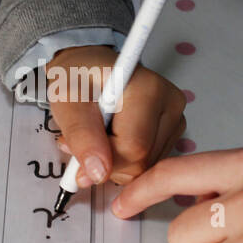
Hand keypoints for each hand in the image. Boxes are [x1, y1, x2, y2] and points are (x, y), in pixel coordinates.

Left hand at [46, 45, 186, 185]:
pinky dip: (125, 160)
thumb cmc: (78, 78)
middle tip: (84, 138)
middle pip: (142, 162)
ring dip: (115, 162)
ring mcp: (175, 119)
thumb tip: (98, 173)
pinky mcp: (172, 132)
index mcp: (149, 89)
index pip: (133, 149)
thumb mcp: (67, 101)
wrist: (86, 69)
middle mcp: (170, 103)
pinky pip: (148, 164)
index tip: (78, 148)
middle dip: (107, 162)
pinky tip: (113, 139)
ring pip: (145, 167)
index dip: (102, 159)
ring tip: (98, 134)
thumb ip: (81, 137)